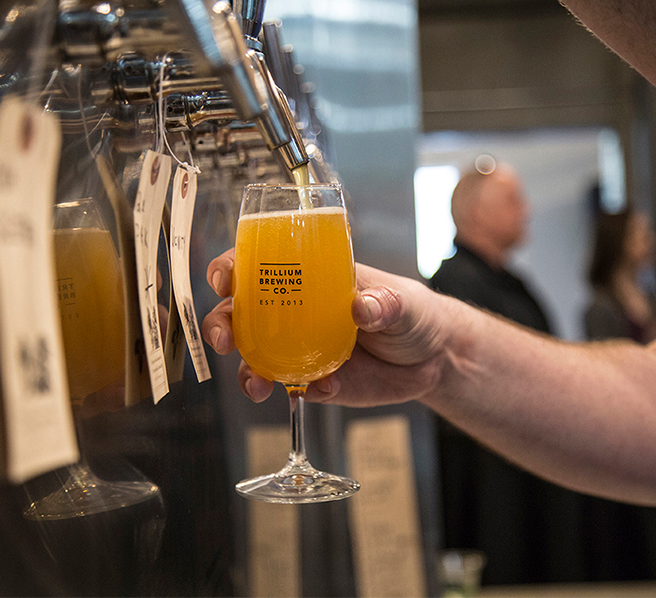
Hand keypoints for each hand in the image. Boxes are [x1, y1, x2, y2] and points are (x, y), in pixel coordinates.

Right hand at [201, 248, 450, 406]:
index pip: (259, 264)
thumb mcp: (404, 301)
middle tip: (224, 340)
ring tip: (257, 386)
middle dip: (221, 324)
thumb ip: (384, 303)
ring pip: (256, 358)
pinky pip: (293, 388)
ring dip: (246, 372)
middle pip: (241, 314)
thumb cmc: (414, 313)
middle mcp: (297, 312)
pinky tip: (326, 389)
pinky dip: (299, 391)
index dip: (232, 268)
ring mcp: (302, 349)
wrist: (434, 359)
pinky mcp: (316, 382)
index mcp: (311, 278)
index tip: (224, 280)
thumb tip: (362, 307)